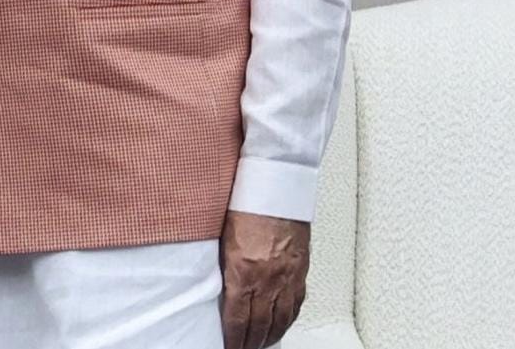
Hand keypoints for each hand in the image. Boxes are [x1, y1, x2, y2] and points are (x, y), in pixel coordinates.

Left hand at [220, 210, 310, 348]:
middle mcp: (268, 278)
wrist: (278, 182)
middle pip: (259, 325)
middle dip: (250, 343)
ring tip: (260, 344)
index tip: (228, 347)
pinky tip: (282, 324)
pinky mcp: (300, 269)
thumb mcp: (221, 233)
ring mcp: (287, 276)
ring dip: (269, 336)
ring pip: (280, 319)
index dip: (232, 339)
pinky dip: (287, 319)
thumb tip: (213, 282)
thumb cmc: (247, 199)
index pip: (237, 319)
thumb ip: (220, 262)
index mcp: (243, 270)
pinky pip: (296, 304)